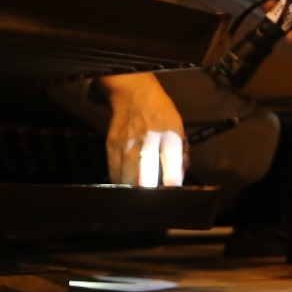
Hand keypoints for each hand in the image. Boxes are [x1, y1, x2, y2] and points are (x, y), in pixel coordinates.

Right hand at [96, 72, 185, 186]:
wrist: (133, 93)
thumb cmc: (161, 113)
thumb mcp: (177, 127)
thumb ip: (180, 154)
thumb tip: (176, 180)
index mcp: (169, 133)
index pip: (171, 162)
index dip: (172, 182)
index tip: (172, 193)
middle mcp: (148, 138)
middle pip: (146, 175)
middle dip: (150, 191)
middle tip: (154, 198)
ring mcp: (127, 143)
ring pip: (128, 179)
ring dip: (135, 190)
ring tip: (140, 194)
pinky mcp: (111, 145)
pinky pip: (115, 173)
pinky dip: (122, 183)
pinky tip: (128, 185)